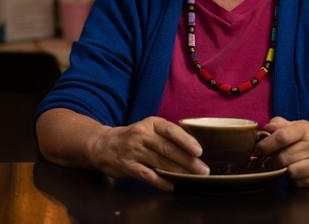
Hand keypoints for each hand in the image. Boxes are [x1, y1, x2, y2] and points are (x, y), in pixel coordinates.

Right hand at [89, 116, 209, 190]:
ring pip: (160, 162)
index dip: (186, 141)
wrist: (105, 144)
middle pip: (168, 149)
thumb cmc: (135, 136)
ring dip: (178, 172)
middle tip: (202, 170)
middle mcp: (142, 135)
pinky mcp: (128, 166)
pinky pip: (147, 175)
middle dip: (187, 161)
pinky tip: (171, 185)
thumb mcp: (150, 127)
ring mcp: (134, 150)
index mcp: (151, 123)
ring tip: (192, 178)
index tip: (199, 151)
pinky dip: (160, 181)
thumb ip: (167, 135)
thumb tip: (193, 146)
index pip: (171, 130)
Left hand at [256, 117, 308, 186]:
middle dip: (270, 161)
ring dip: (281, 171)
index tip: (258, 149)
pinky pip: (299, 183)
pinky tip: (296, 172)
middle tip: (266, 161)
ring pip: (290, 172)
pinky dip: (293, 179)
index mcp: (306, 129)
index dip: (266, 144)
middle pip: (283, 157)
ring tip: (282, 166)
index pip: (281, 136)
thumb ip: (281, 124)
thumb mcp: (301, 125)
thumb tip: (265, 128)